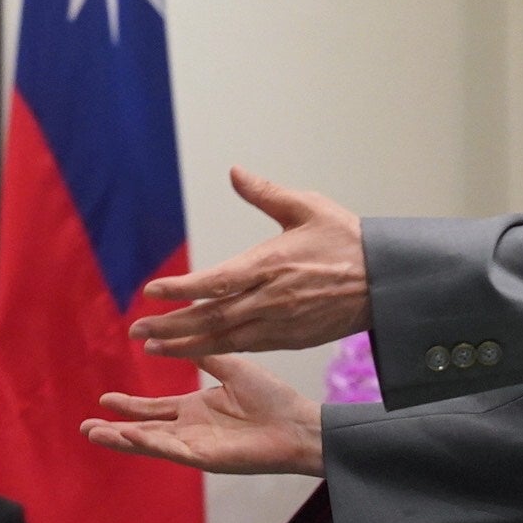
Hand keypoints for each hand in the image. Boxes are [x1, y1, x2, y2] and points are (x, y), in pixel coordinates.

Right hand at [83, 355, 323, 475]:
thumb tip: (176, 337)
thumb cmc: (272, 399)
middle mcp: (191, 429)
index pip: (154, 410)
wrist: (298, 424)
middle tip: (86, 426)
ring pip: (150, 443)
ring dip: (122, 439)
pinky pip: (170, 449)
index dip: (129, 407)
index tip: (105, 399)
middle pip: (144, 430)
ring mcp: (196, 445)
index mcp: (196, 409)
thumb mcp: (232, 368)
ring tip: (94, 434)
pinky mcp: (205, 457)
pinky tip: (126, 435)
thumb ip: (204, 355)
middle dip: (115, 428)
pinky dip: (147, 443)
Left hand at [133, 168, 367, 358]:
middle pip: (212, 316)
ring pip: (224, 337)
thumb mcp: (308, 207)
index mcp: (271, 264)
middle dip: (172, 325)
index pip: (217, 281)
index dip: (182, 289)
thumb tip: (235, 172)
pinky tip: (192, 350)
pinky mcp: (288, 338)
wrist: (384, 282)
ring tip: (153, 347)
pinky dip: (215, 350)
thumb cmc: (346, 240)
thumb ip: (267, 194)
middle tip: (138, 330)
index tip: (152, 292)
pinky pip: (244, 346)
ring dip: (186, 344)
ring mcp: (279, 323)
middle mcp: (270, 298)